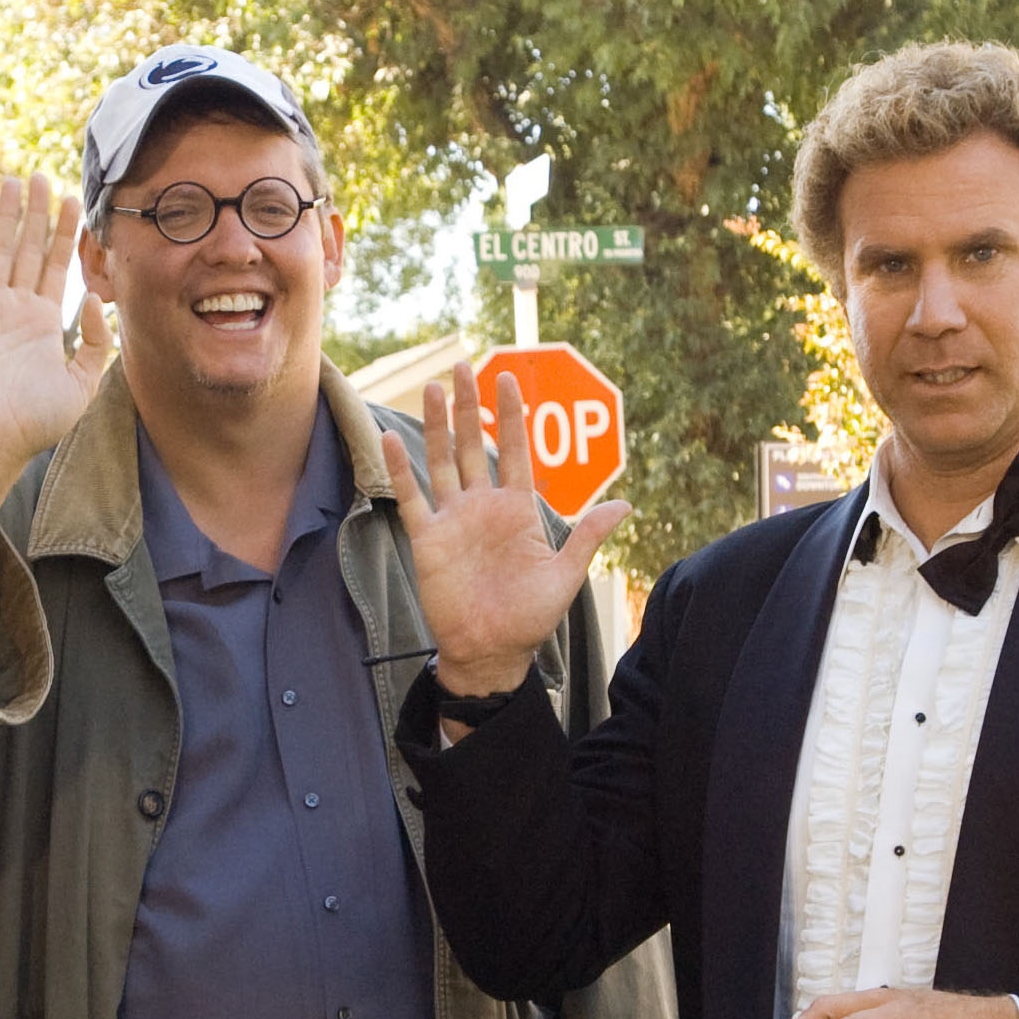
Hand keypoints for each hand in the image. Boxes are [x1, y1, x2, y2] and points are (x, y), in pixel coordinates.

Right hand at [0, 175, 112, 503]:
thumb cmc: (37, 421)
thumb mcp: (82, 383)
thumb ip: (93, 341)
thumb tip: (95, 298)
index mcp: (44, 321)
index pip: (55, 266)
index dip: (64, 233)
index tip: (73, 199)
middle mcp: (16, 309)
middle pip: (26, 249)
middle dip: (34, 213)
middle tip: (39, 175)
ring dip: (4, 217)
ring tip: (11, 182)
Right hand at [381, 364, 628, 698]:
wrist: (491, 651)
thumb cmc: (529, 618)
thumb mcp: (566, 575)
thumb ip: (588, 535)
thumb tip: (626, 505)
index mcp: (517, 509)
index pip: (515, 449)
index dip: (511, 414)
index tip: (507, 377)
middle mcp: (483, 506)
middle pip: (474, 445)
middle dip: (470, 406)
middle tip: (463, 367)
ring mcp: (454, 520)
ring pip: (443, 461)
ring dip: (438, 425)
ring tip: (435, 388)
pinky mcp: (428, 540)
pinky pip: (412, 498)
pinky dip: (401, 469)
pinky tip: (392, 438)